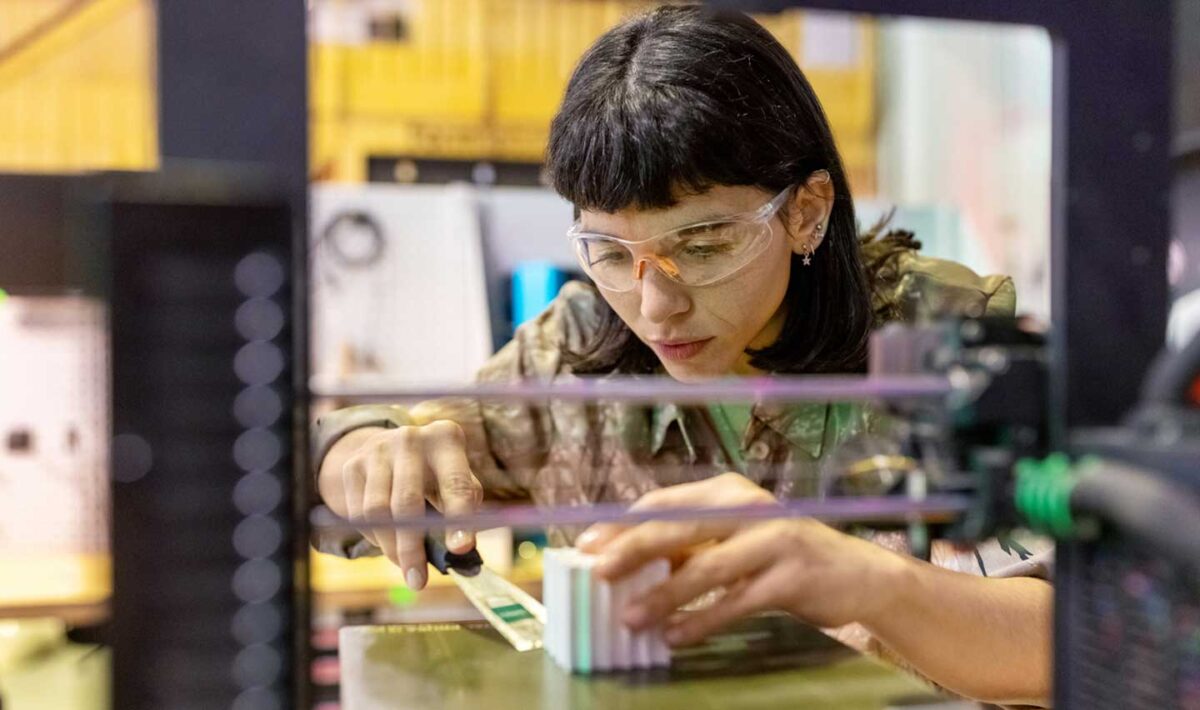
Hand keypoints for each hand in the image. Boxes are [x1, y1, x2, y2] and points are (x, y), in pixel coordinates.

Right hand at [321, 420, 482, 588]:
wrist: (394, 448)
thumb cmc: (438, 474)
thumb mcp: (458, 482)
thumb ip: (465, 514)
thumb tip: (461, 555)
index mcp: (446, 439)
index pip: (456, 484)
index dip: (458, 520)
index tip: (460, 550)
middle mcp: (411, 439)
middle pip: (407, 502)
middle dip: (412, 548)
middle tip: (419, 581)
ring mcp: (377, 449)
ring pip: (377, 513)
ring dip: (390, 548)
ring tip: (405, 565)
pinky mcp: (353, 465)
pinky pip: (359, 514)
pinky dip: (375, 536)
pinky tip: (389, 540)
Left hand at [576, 473, 908, 645]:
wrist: (857, 575)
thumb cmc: (782, 556)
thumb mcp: (735, 539)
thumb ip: (691, 546)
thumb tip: (629, 565)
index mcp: (727, 492)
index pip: (664, 503)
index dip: (623, 523)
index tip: (587, 546)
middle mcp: (749, 507)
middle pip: (679, 527)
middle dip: (633, 550)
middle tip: (598, 572)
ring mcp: (773, 539)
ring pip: (705, 567)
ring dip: (664, 595)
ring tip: (630, 617)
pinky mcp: (792, 576)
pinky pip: (737, 600)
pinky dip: (703, 619)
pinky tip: (676, 635)